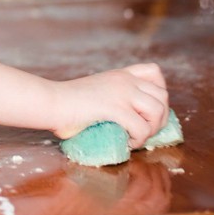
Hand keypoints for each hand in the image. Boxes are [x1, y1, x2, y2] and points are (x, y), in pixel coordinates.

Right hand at [49, 62, 168, 148]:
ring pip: (157, 110)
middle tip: (145, 131)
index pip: (154, 72)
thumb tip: (125, 122)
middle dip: (160, 118)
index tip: (148, 109)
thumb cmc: (66, 104)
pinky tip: (126, 143)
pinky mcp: (115, 108)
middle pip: (163, 95)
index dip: (159, 92)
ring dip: (151, 129)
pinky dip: (138, 140)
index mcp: (120, 75)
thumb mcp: (96, 92)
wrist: (50, 103)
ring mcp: (121, 92)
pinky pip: (141, 128)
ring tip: (136, 137)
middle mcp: (124, 80)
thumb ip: (112, 99)